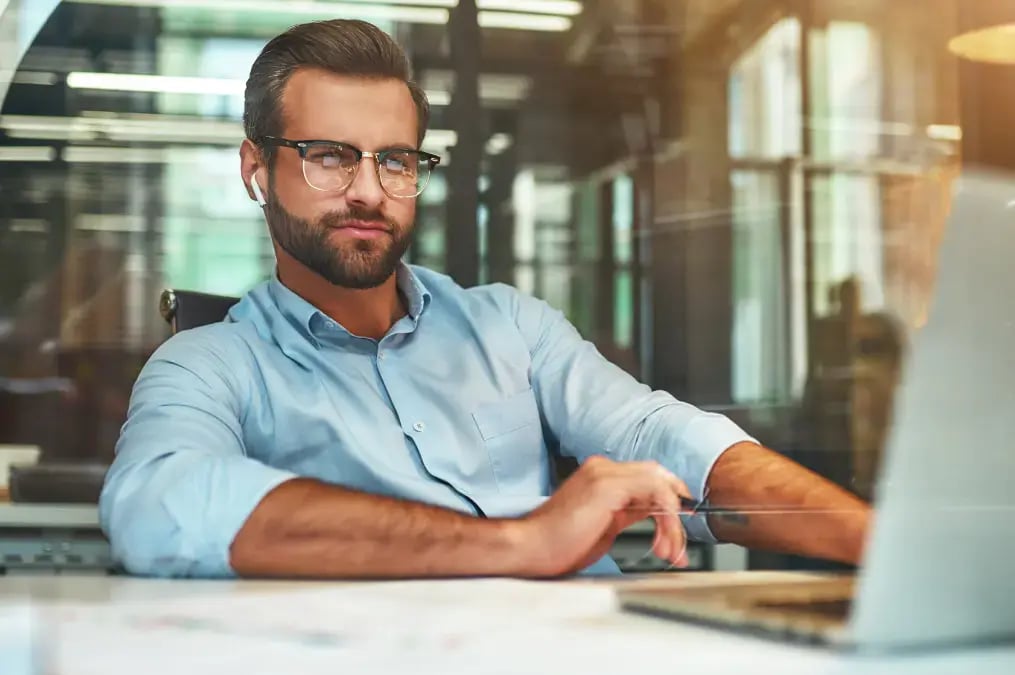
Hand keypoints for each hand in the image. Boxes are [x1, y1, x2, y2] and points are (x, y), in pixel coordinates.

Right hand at [515, 456, 691, 576]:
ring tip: (670, 551)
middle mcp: (603, 468)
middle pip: (659, 475)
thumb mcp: (605, 525)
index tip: (680, 527)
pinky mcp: (607, 486)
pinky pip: (654, 491)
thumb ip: (630, 511)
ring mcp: (605, 473)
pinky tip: (664, 539)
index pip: (649, 476)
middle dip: (677, 510)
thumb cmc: (559, 543)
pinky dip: (667, 517)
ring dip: (673, 521)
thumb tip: (655, 512)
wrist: (531, 548)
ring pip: (660, 484)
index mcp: (601, 475)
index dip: (671, 499)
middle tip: (681, 543)